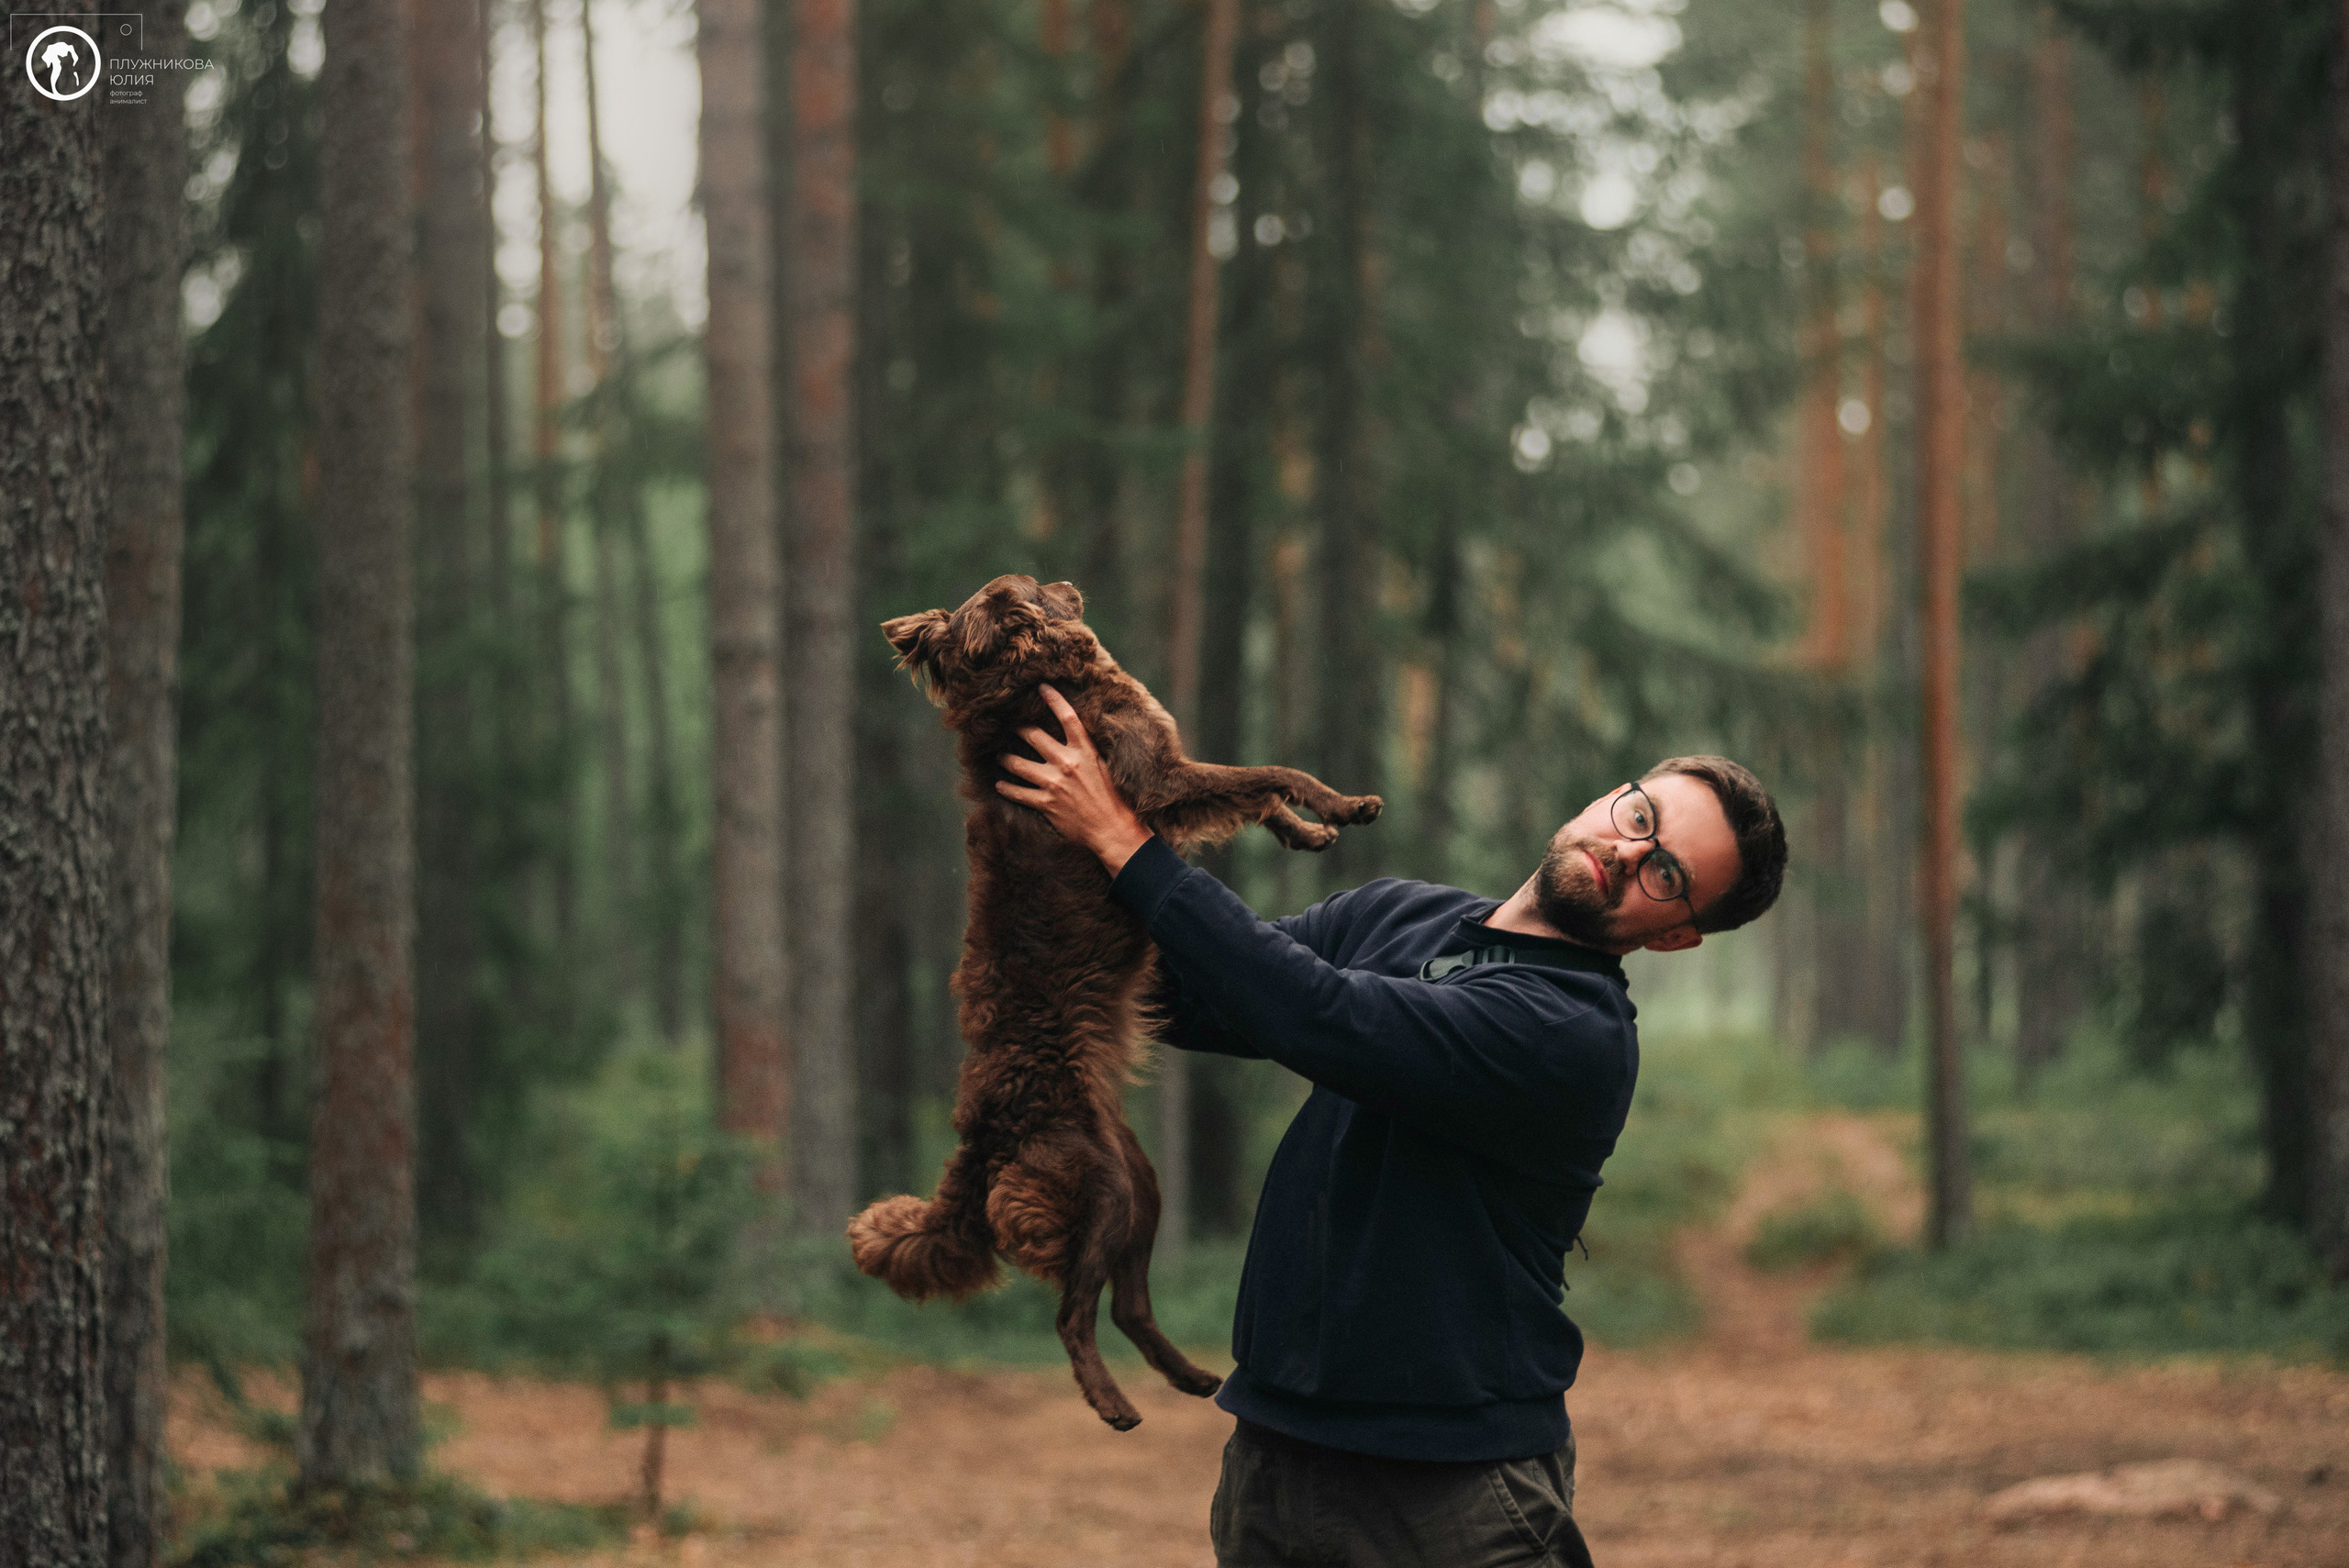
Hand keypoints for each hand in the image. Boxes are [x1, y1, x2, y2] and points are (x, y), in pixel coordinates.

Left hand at [995, 684, 1152, 875]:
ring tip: (999, 754)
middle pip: (1033, 735)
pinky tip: (1000, 784)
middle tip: (1008, 724)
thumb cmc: (1114, 798)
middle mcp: (1067, 763)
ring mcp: (1054, 784)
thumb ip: (1088, 750)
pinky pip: (1018, 792)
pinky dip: (1006, 788)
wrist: (1113, 828)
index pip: (1067, 717)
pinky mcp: (1046, 803)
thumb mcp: (1105, 766)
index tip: (1041, 687)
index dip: (1053, 699)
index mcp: (1085, 751)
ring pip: (1018, 764)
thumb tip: (1076, 736)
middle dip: (1018, 728)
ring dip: (1005, 757)